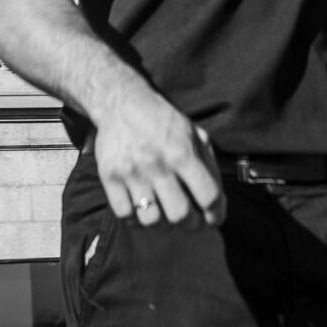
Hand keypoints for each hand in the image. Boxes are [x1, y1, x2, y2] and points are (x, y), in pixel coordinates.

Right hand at [92, 86, 225, 227]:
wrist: (121, 102)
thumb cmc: (162, 121)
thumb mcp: (194, 133)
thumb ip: (208, 165)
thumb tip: (217, 202)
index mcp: (182, 152)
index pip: (208, 195)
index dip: (216, 213)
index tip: (214, 218)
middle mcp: (156, 164)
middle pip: (180, 215)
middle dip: (191, 223)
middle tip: (191, 219)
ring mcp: (131, 172)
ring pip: (151, 220)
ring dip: (162, 223)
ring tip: (165, 212)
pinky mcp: (109, 177)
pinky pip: (125, 215)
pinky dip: (135, 217)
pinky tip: (142, 207)